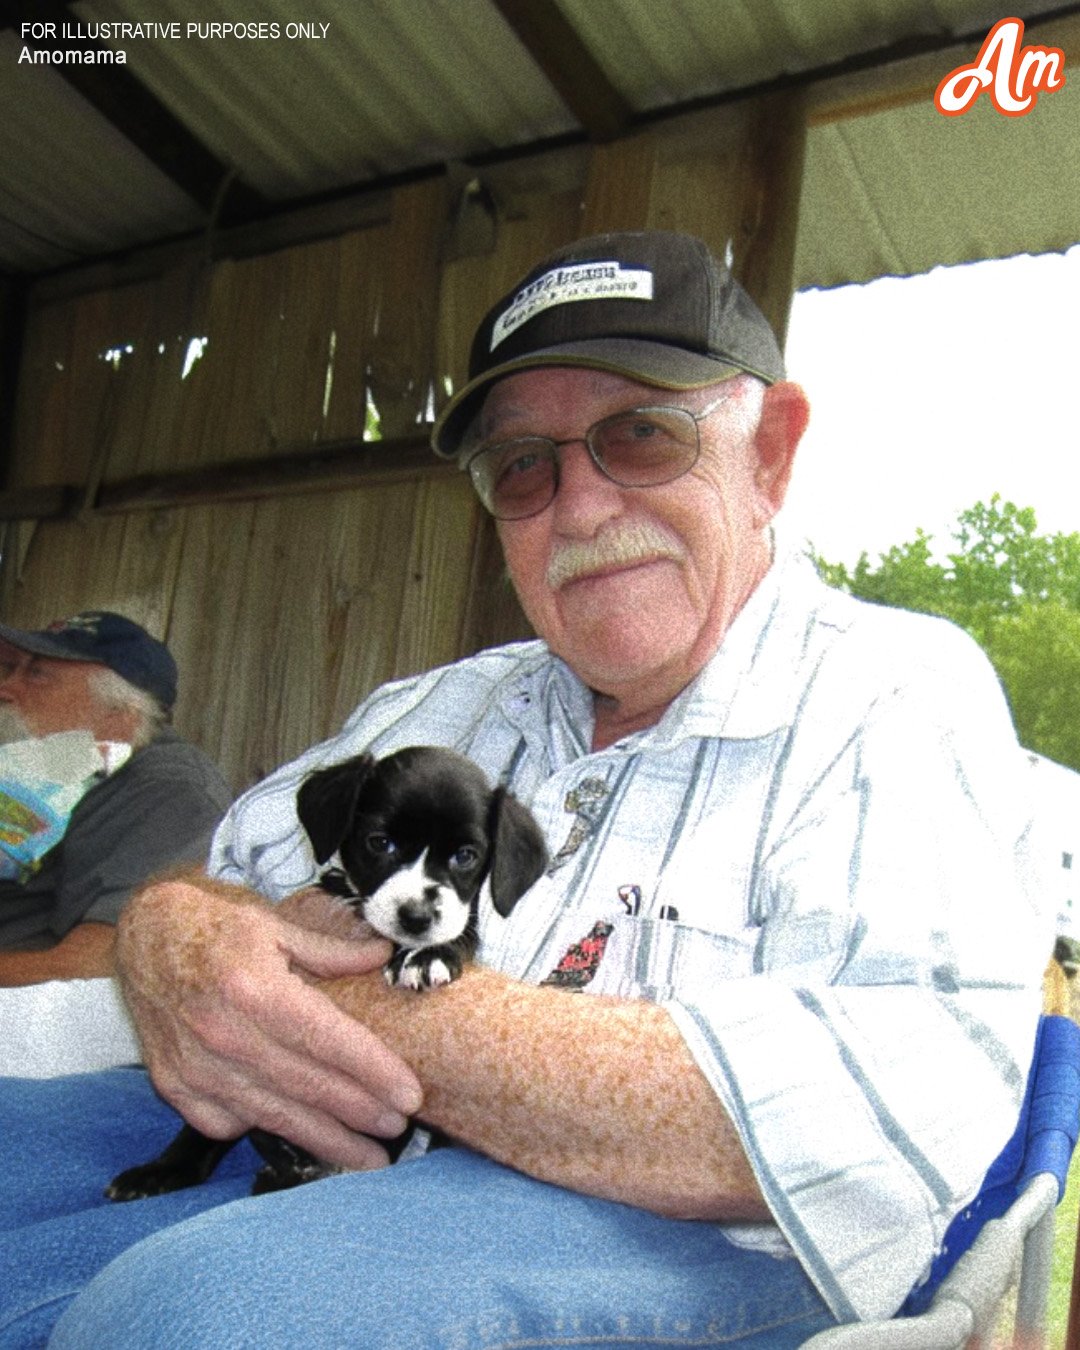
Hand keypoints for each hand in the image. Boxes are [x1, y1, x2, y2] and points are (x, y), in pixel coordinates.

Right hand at [115, 874, 422, 1170]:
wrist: (145, 934)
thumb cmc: (216, 926)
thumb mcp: (275, 924)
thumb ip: (330, 950)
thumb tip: (382, 955)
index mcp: (254, 988)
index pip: (327, 1040)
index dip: (372, 1071)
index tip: (409, 1095)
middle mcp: (223, 1033)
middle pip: (306, 1084)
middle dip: (358, 1112)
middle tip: (398, 1129)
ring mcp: (195, 1065)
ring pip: (272, 1114)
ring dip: (324, 1139)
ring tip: (365, 1156)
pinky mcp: (174, 1085)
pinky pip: (228, 1121)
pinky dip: (264, 1128)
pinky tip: (298, 1134)